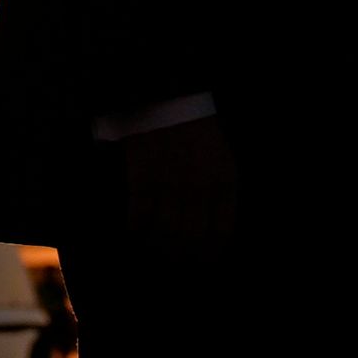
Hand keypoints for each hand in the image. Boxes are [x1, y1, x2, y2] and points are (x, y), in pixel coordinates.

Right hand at [118, 115, 237, 262]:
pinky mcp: (143, 170)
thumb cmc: (194, 129)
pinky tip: (133, 234)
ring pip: (165, 230)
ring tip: (152, 254)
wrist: (168, 92)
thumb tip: (212, 234)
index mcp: (224, 180)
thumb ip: (219, 193)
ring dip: (157, 248)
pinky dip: (135, 229)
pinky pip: (139, 213)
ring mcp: (170, 177)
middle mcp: (200, 183)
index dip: (209, 255)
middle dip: (181, 258)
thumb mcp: (220, 158)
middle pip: (191, 237)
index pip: (219, 233)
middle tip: (173, 266)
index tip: (199, 265)